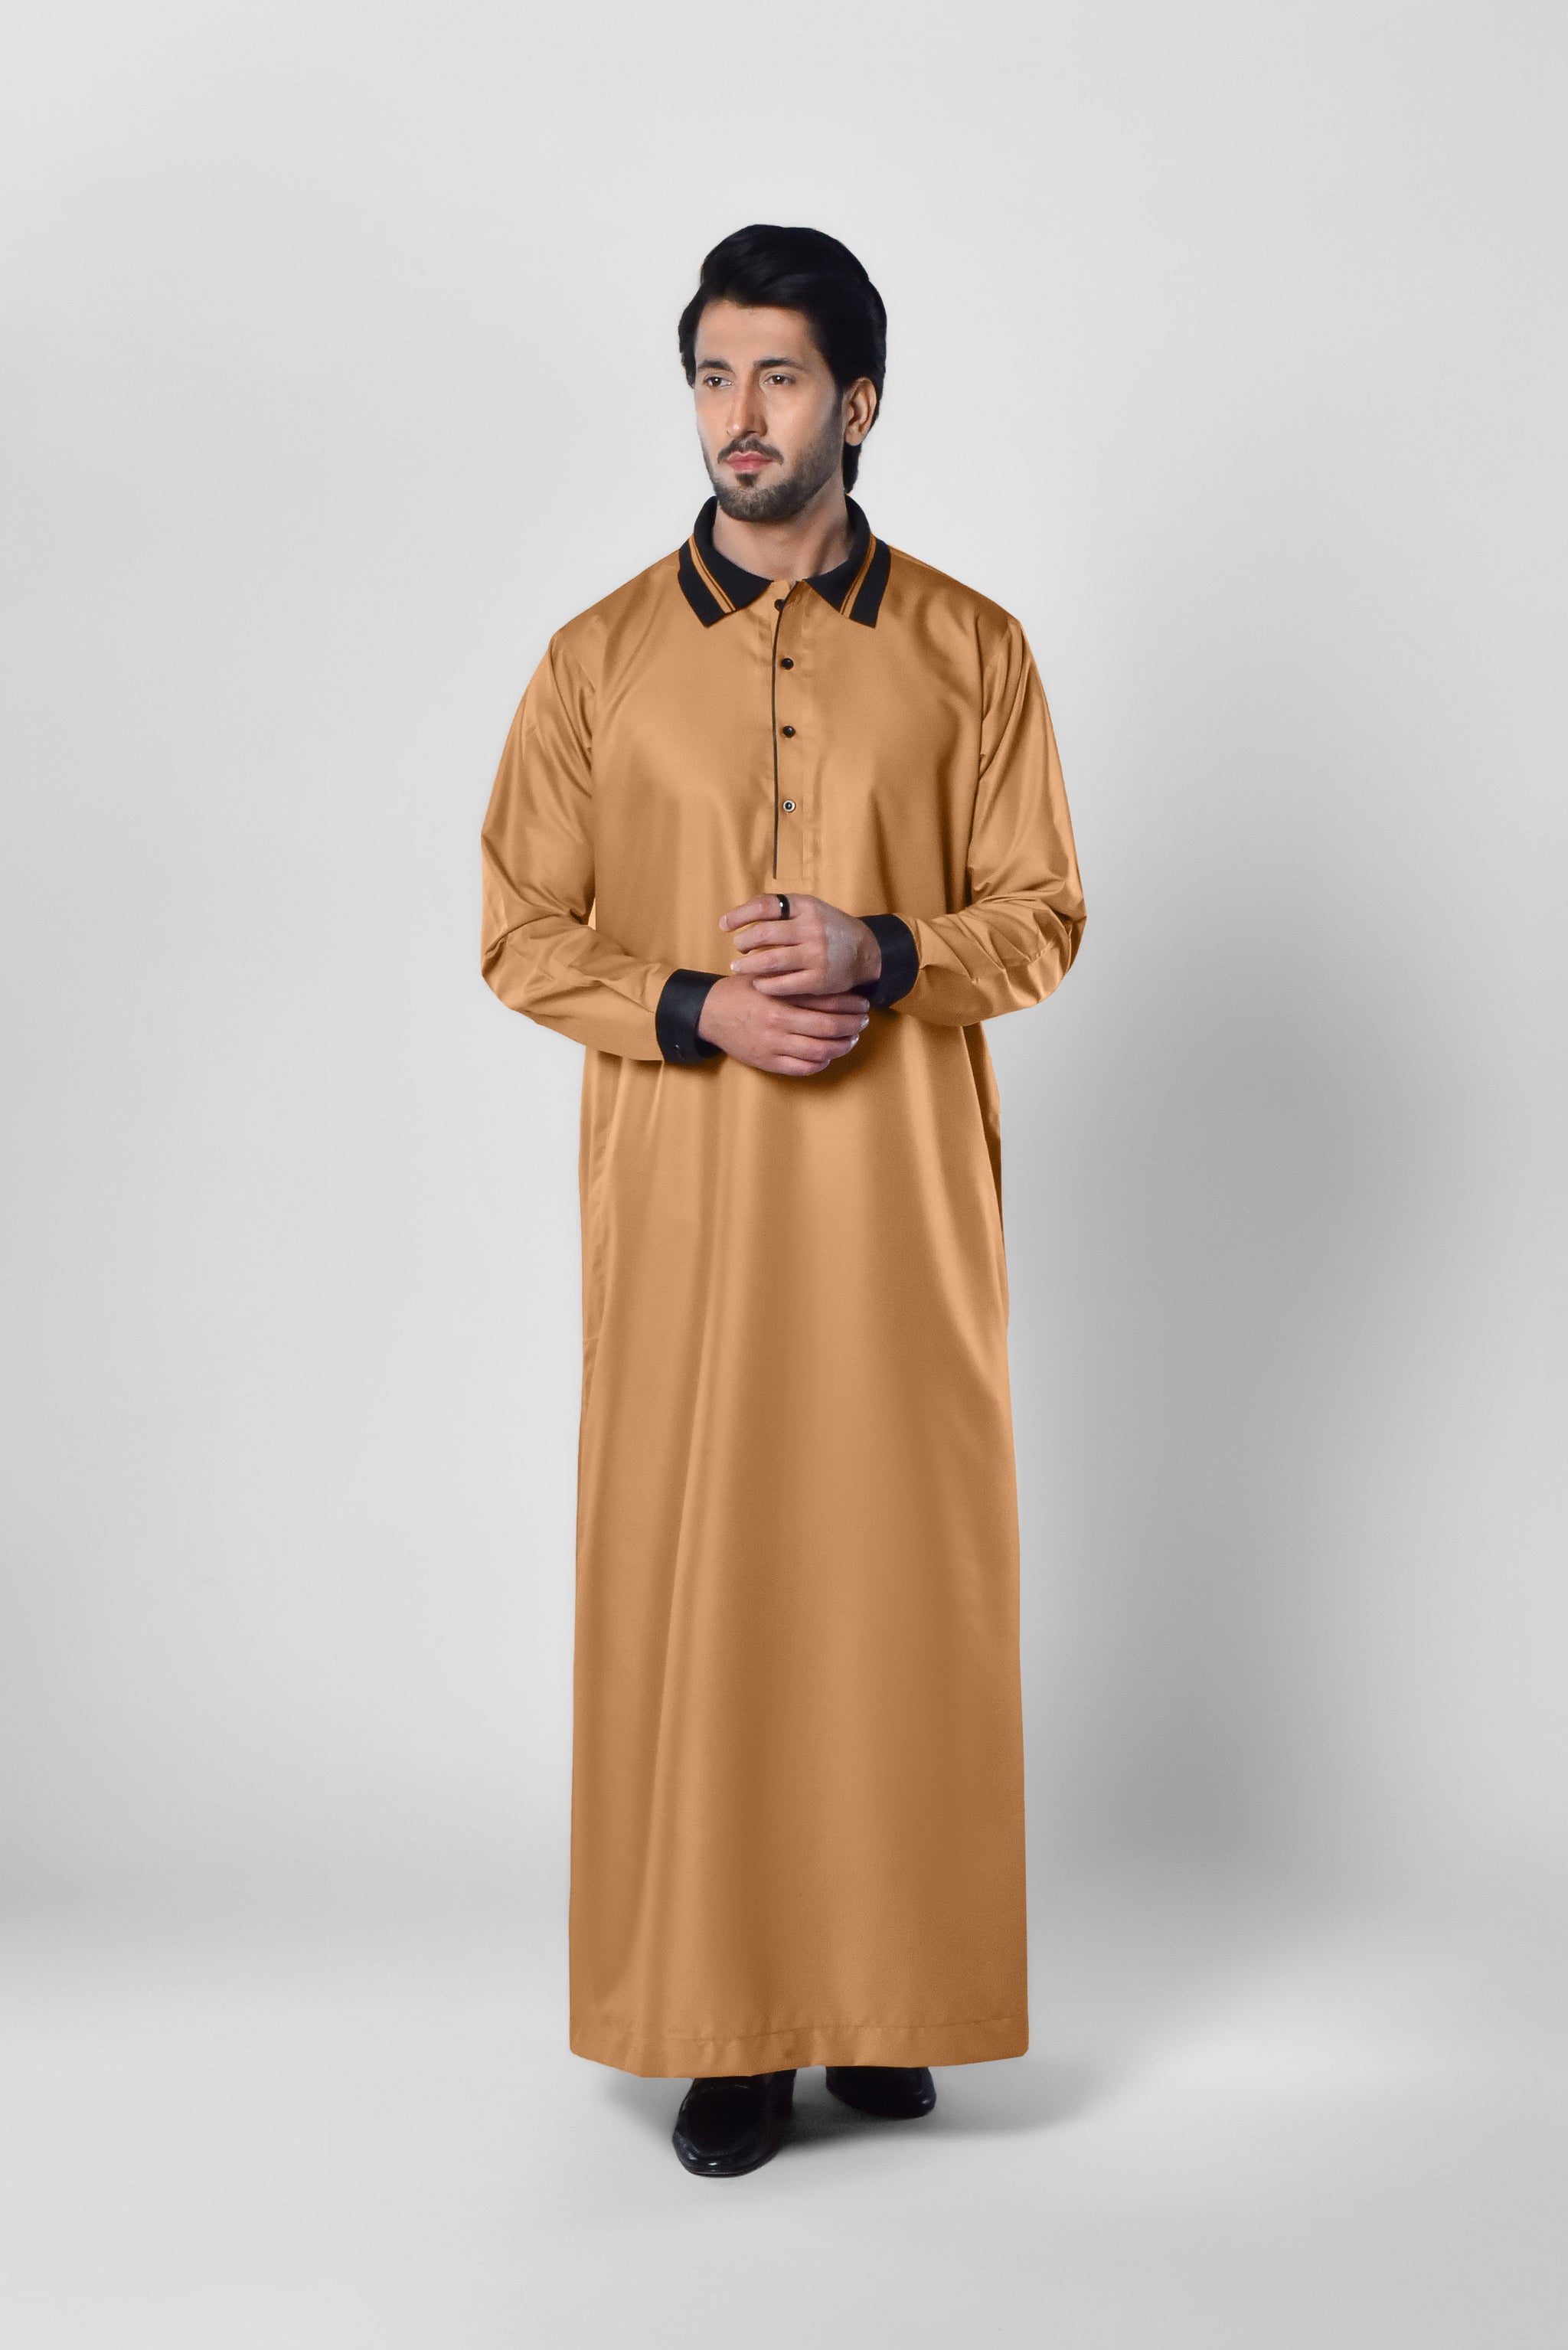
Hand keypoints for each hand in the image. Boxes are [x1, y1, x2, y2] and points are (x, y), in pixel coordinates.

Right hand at [696, 976, 868, 1076]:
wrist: (709, 1013)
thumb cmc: (740, 992)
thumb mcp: (764, 976)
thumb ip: (791, 977)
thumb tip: (827, 975)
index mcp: (780, 996)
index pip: (824, 1000)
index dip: (849, 1004)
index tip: (862, 1003)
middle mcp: (778, 1021)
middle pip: (828, 1027)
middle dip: (852, 1025)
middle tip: (863, 1022)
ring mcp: (773, 1044)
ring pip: (819, 1051)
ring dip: (841, 1046)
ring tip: (850, 1039)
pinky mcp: (768, 1062)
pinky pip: (803, 1068)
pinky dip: (820, 1063)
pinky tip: (827, 1056)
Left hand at [719, 893, 881, 997]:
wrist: (864, 952)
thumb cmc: (827, 929)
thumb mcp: (809, 909)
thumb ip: (780, 909)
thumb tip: (740, 914)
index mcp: (806, 906)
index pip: (765, 905)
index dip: (740, 915)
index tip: (725, 924)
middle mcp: (811, 928)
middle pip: (763, 933)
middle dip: (743, 942)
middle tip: (738, 948)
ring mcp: (815, 955)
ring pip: (769, 960)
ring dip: (748, 965)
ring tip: (739, 967)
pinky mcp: (818, 979)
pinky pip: (781, 984)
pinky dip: (764, 984)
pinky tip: (759, 983)